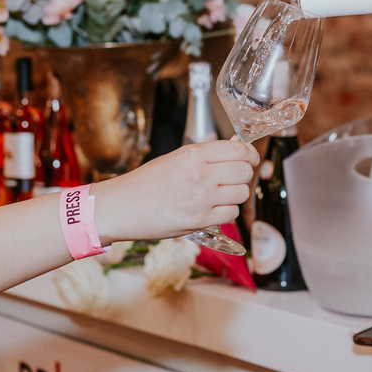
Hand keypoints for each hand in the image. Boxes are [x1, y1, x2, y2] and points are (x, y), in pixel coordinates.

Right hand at [92, 140, 259, 242]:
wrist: (121, 207)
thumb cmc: (145, 183)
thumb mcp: (176, 158)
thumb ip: (205, 156)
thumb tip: (235, 154)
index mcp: (194, 154)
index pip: (240, 150)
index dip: (250, 155)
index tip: (250, 159)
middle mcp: (201, 174)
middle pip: (245, 172)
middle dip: (243, 176)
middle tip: (232, 179)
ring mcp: (202, 198)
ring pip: (241, 194)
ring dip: (235, 196)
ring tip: (219, 196)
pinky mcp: (200, 220)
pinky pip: (231, 215)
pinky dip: (226, 213)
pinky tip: (212, 209)